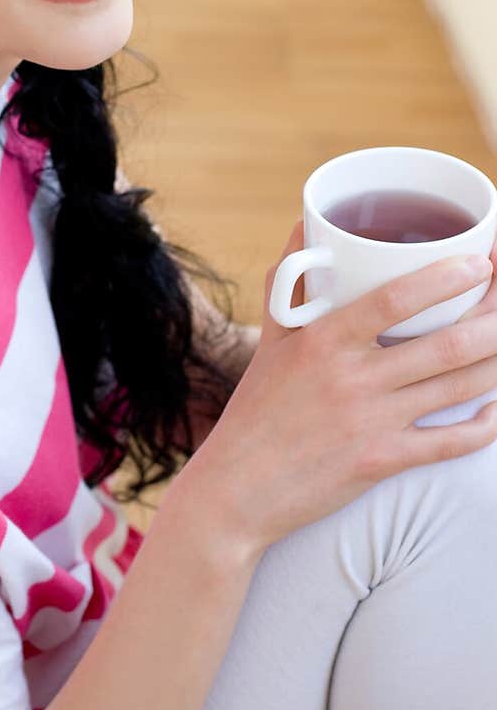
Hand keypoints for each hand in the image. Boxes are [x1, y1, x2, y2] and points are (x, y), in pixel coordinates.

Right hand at [179, 219, 496, 560]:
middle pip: (446, 344)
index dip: (446, 278)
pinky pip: (451, 442)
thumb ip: (291, 279)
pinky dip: (485, 425)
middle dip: (494, 320)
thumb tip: (305, 221)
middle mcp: (352, 378)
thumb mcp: (271, 338)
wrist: (238, 488)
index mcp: (323, 339)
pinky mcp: (383, 462)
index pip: (395, 299)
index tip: (480, 264)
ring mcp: (371, 422)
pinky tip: (496, 408)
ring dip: (496, 363)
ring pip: (458, 387)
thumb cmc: (257, 406)